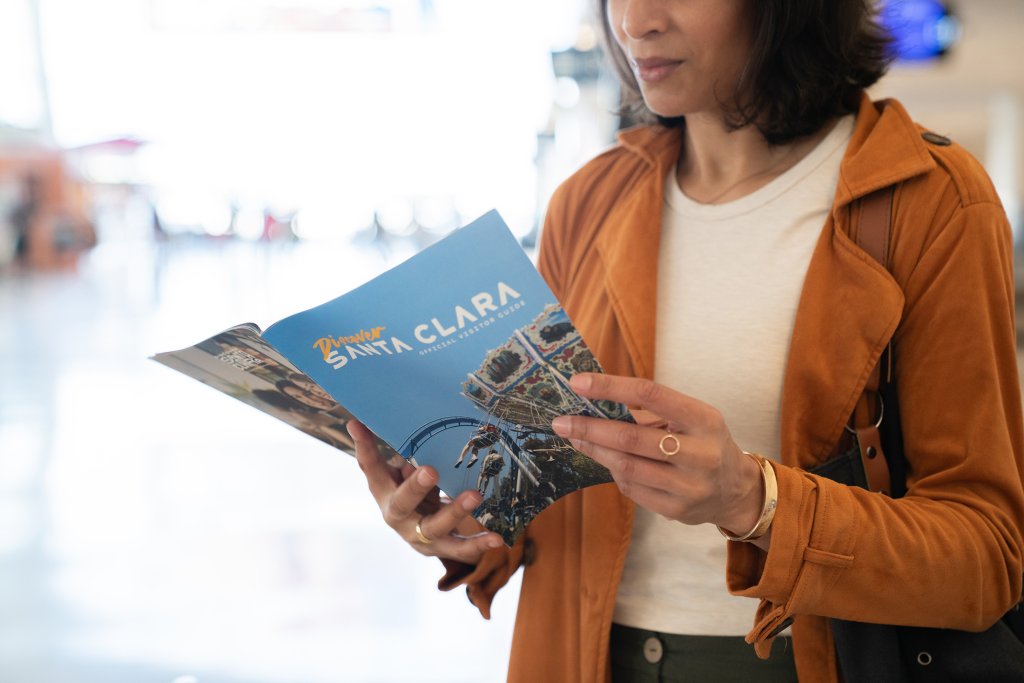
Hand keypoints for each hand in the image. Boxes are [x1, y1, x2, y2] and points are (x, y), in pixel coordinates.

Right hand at [348, 419, 504, 562]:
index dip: (364, 447)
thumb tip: (376, 423)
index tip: (358, 425)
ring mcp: (420, 536)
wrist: (419, 531)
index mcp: (383, 493)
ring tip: (475, 496)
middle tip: (430, 470)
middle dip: (416, 487)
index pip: (369, 467)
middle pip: (402, 503)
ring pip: (435, 527)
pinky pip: (461, 549)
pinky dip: (479, 545)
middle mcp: (398, 517)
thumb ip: (399, 454)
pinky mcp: (443, 548)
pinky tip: (496, 539)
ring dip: (455, 512)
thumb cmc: (410, 491)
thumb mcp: (401, 472)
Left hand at [551, 374, 766, 540]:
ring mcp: (689, 486)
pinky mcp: (676, 510)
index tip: (578, 383)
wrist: (735, 490)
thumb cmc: (703, 442)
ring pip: (626, 466)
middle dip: (590, 428)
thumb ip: (649, 411)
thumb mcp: (690, 418)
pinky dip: (613, 471)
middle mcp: (700, 453)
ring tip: (574, 438)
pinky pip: (631, 488)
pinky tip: (605, 459)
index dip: (610, 387)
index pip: (650, 394)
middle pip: (631, 437)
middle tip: (561, 421)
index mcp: (704, 419)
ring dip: (594, 450)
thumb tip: (593, 401)